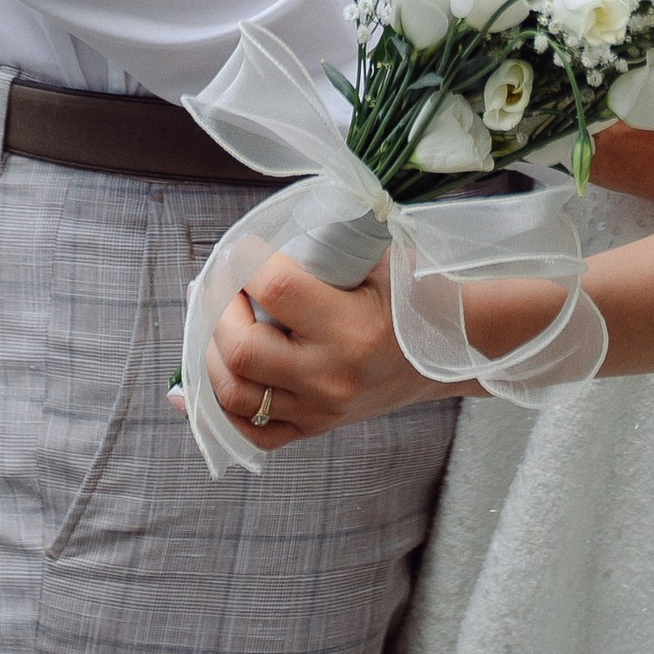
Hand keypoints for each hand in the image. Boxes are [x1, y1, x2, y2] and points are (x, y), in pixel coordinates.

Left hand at [200, 250, 455, 454]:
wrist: (451, 352)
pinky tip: (202, 383)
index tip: (242, 245)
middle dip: (217, 309)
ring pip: (236, 394)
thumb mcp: (385, 258)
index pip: (276, 290)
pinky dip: (219, 408)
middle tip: (219, 282)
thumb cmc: (417, 295)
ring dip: (210, 353)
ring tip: (212, 320)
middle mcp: (332, 376)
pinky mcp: (315, 427)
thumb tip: (277, 221)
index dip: (245, 261)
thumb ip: (333, 241)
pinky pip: (251, 432)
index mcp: (353, 328)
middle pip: (243, 350)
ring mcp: (321, 409)